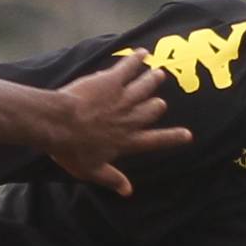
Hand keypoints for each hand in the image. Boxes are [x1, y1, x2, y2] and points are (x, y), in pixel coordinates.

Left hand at [47, 53, 192, 195]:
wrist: (58, 124)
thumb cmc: (71, 150)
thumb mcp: (92, 171)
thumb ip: (113, 179)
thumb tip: (128, 192)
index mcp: (127, 141)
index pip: (156, 140)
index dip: (173, 137)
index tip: (187, 135)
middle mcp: (130, 118)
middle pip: (153, 109)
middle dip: (157, 104)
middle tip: (158, 101)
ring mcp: (123, 97)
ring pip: (147, 85)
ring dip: (153, 79)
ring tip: (159, 73)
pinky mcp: (112, 81)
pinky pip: (130, 66)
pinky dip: (137, 58)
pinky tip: (142, 52)